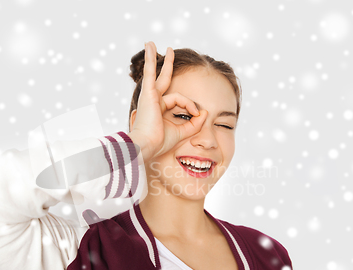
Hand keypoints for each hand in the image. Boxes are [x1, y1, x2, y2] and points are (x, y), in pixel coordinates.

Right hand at [128, 41, 207, 161]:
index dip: (191, 106)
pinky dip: (150, 59)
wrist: (147, 145)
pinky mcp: (148, 93)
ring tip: (151, 43)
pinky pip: (150, 72)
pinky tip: (150, 46)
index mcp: (159, 109)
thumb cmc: (160, 142)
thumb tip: (205, 112)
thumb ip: (195, 123)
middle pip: (164, 80)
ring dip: (156, 58)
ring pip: (157, 74)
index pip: (178, 100)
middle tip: (170, 51)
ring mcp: (150, 96)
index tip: (198, 115)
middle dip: (167, 66)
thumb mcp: (183, 132)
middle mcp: (153, 101)